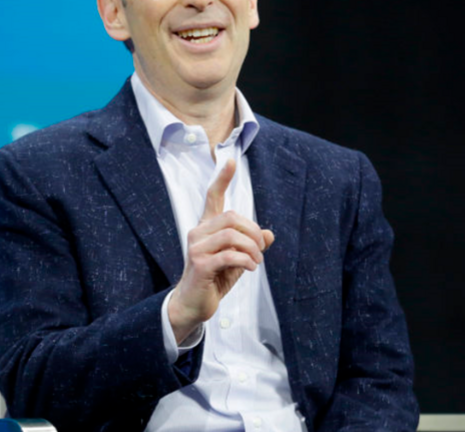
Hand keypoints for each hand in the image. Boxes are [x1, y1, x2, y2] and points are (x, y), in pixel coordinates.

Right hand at [168, 159, 275, 341]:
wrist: (194, 304)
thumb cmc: (214, 279)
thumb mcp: (237, 260)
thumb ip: (251, 246)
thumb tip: (270, 234)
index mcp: (206, 227)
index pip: (212, 197)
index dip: (222, 179)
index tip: (230, 161)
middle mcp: (198, 232)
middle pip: (232, 217)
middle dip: (253, 231)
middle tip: (261, 248)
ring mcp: (196, 248)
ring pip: (232, 235)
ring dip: (252, 249)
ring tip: (256, 261)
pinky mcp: (199, 264)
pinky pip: (229, 255)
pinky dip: (246, 261)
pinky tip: (250, 268)